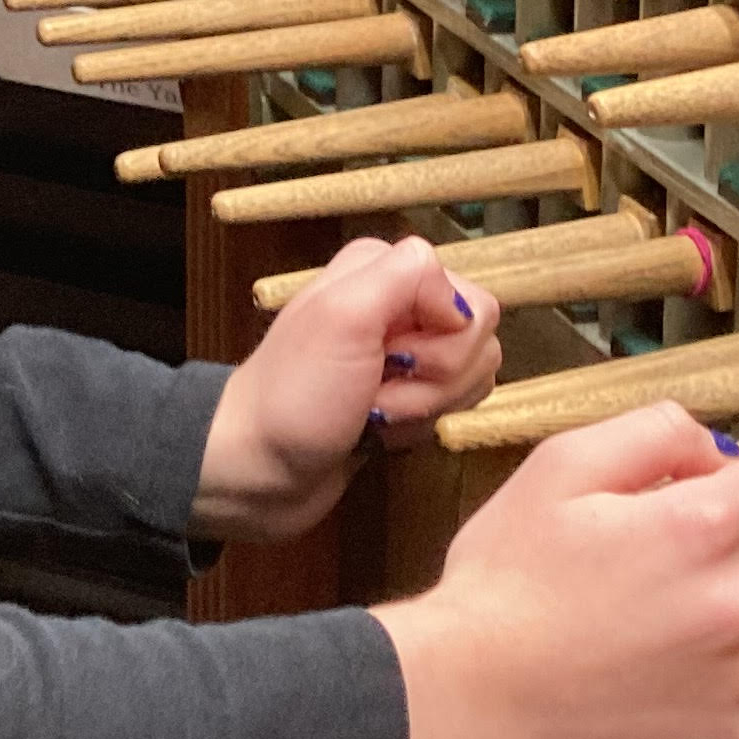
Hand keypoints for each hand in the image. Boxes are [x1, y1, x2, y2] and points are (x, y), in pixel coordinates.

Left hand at [191, 237, 501, 543]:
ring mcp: (406, 350)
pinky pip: (453, 407)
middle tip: (376, 390)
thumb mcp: (343, 315)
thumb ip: (409, 278)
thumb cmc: (294, 396)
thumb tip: (462, 303)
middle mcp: (400, 302)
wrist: (261, 470)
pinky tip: (380, 429)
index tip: (391, 358)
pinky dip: (420, 425)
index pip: (472, 299)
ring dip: (424, 406)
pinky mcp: (410, 395)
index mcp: (384, 268)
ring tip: (373, 412)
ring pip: (470, 376)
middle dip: (435, 379)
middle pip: (477, 339)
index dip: (445, 340)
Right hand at [378, 406, 738, 738]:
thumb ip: (653, 432)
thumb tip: (716, 449)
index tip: (672, 504)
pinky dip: (714, 673)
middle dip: (719, 547)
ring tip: (638, 622)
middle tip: (639, 566)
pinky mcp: (733, 732)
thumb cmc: (506, 583)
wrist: (473, 700)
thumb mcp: (558, 467)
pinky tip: (649, 670)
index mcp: (702, 528)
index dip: (718, 485)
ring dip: (720, 610)